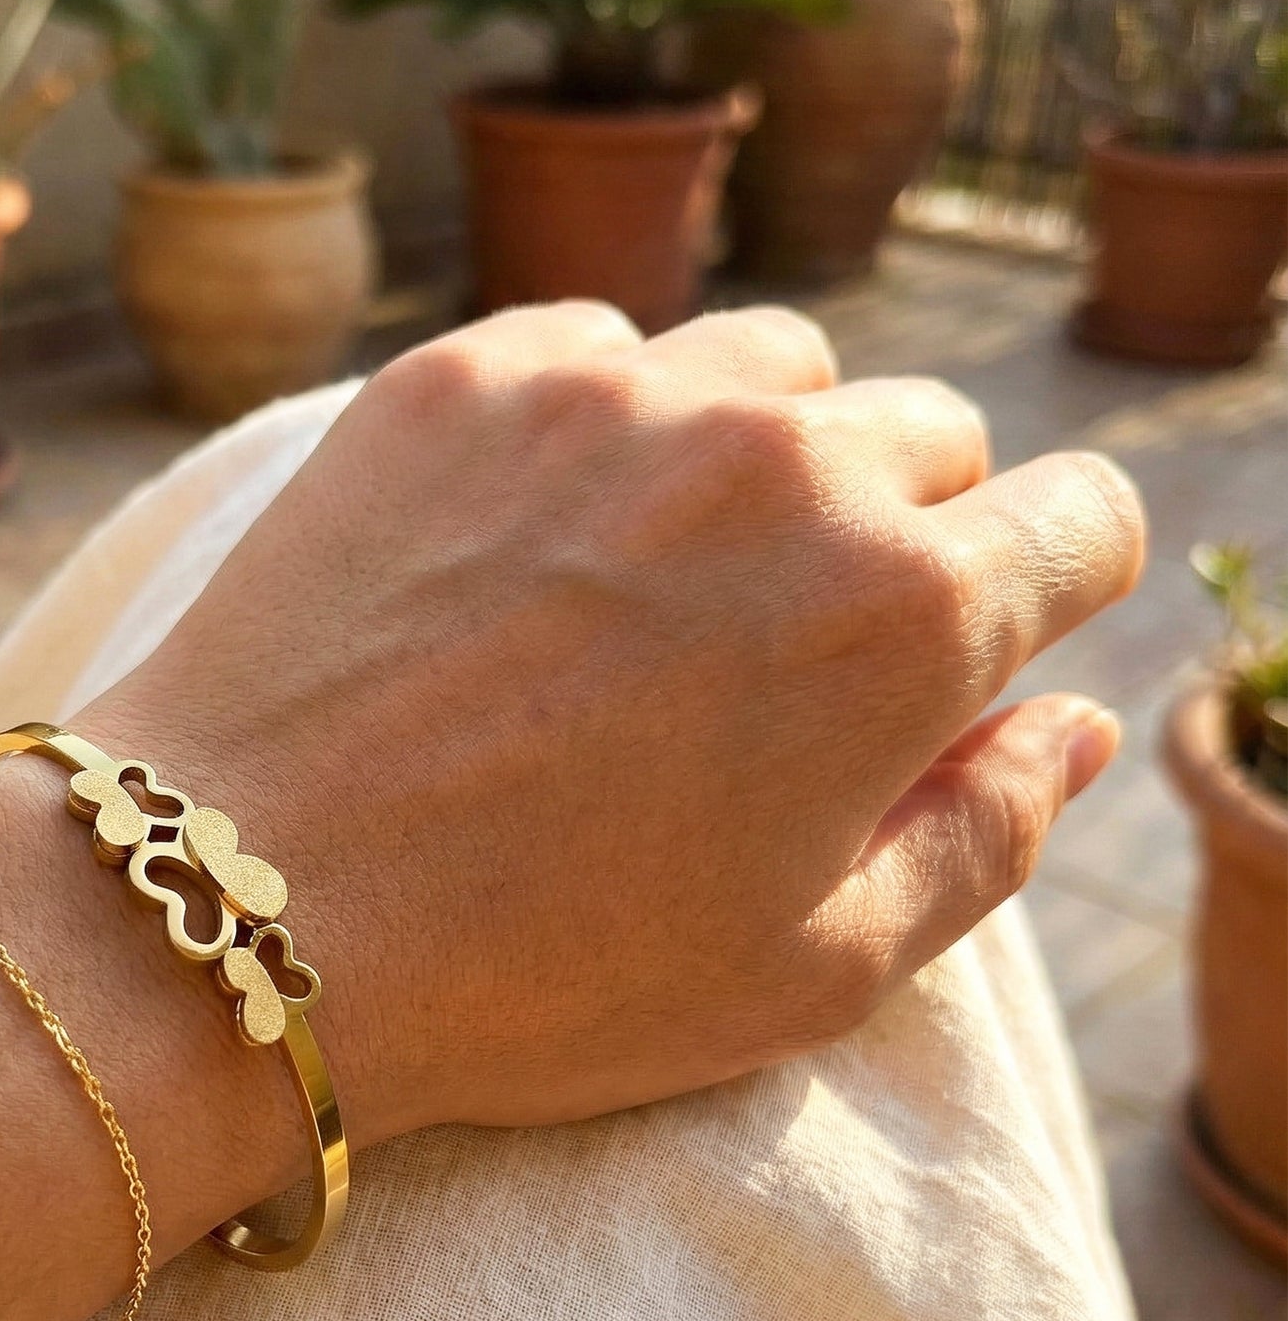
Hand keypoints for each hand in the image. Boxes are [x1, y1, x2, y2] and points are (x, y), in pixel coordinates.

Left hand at [78, 303, 1142, 1144]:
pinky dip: (604, 424)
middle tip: (770, 657)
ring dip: (757, 457)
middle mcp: (781, 463)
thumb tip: (1079, 722)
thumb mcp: (806, 975)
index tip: (967, 645)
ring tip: (653, 588)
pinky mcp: (465, 373)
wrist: (239, 905)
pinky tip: (529, 542)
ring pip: (772, 368)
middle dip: (896, 531)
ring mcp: (614, 394)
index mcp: (902, 615)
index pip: (1080, 519)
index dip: (1042, 588)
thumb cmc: (531, 976)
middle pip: (926, 436)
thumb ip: (985, 837)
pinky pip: (604, 345)